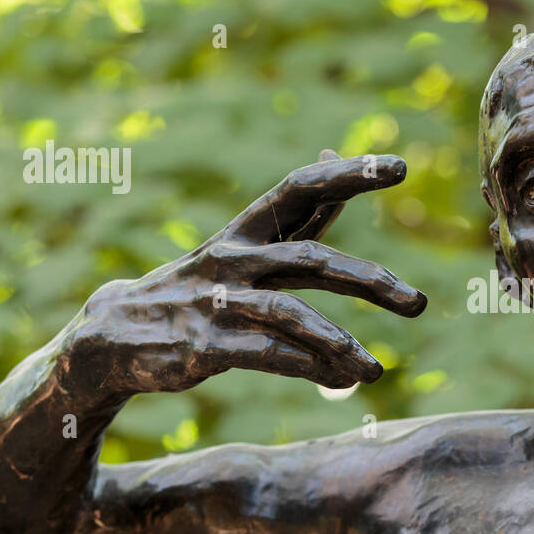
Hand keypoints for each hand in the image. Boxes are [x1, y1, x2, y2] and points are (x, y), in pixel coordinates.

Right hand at [64, 150, 425, 398]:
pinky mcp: (204, 345)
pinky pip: (265, 354)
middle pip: (311, 259)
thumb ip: (295, 213)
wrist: (113, 337)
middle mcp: (234, 259)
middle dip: (370, 280)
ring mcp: (217, 302)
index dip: (349, 175)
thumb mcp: (244, 245)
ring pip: (291, 313)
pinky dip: (307, 368)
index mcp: (246, 231)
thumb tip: (333, 152)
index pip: (300, 191)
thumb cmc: (198, 288)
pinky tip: (340, 381)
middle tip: (420, 304)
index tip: (399, 165)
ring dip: (339, 343)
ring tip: (375, 370)